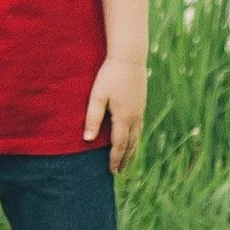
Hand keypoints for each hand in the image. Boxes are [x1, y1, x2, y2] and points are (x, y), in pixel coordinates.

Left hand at [84, 56, 145, 172]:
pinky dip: (135, 138)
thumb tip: (87, 140)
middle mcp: (135, 118)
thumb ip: (92, 118)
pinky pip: (139, 127)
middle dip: (125, 159)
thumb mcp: (97, 96)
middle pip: (131, 144)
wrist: (129, 58)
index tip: (112, 170)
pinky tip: (132, 138)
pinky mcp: (141, 104)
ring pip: (137, 136)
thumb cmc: (110, 75)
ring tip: (127, 160)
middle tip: (120, 171)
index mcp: (123, 118)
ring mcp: (140, 111)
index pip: (119, 145)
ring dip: (131, 150)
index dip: (115, 159)